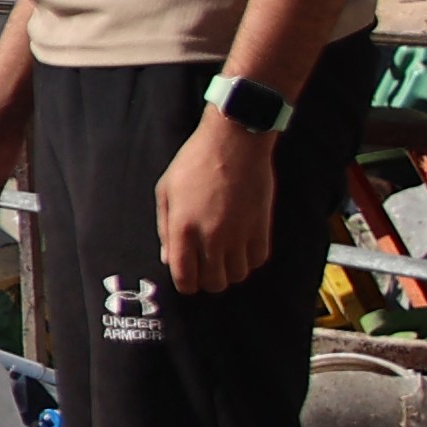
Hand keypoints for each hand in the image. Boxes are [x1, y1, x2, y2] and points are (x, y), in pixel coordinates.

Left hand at [157, 116, 274, 294]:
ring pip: (238, 275)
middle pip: (214, 283)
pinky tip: (242, 247)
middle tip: (206, 266)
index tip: (188, 278)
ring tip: (224, 255)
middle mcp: (212, 236)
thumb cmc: (195, 161)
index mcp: (183, 228)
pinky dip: (250, 260)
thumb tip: (169, 258)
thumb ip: (165, 229)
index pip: (185, 277)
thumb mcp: (166, 190)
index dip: (186, 284)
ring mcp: (239, 233)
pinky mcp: (262, 227)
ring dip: (230, 271)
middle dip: (208, 280)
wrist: (234, 141)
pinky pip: (258, 260)